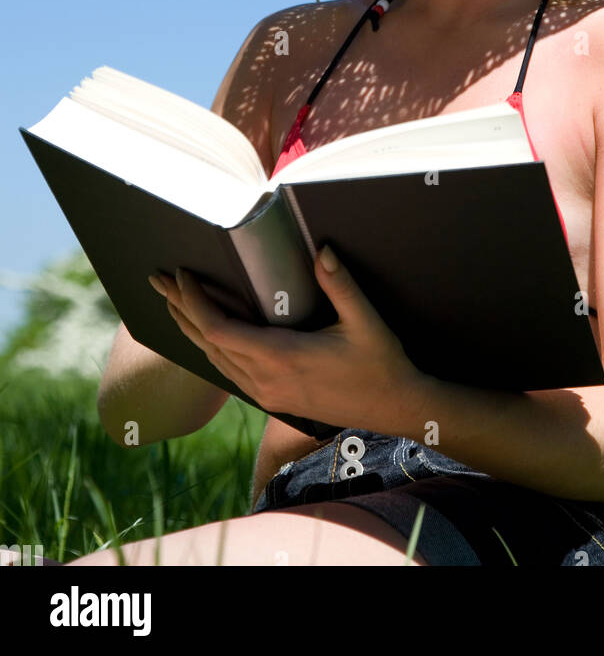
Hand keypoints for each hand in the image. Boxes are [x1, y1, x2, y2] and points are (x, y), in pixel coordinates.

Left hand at [146, 247, 425, 431]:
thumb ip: (340, 284)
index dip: (195, 302)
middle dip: (180, 308)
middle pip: (207, 343)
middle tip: (156, 280)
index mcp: (281, 358)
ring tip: (171, 302)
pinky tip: (206, 336)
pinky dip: (210, 347)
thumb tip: (321, 249)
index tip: (182, 274)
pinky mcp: (274, 398)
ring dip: (190, 328)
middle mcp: (266, 380)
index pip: (220, 330)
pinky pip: (229, 372)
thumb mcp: (365, 321)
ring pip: (214, 360)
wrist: (394, 407)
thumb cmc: (380, 363)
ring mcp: (268, 393)